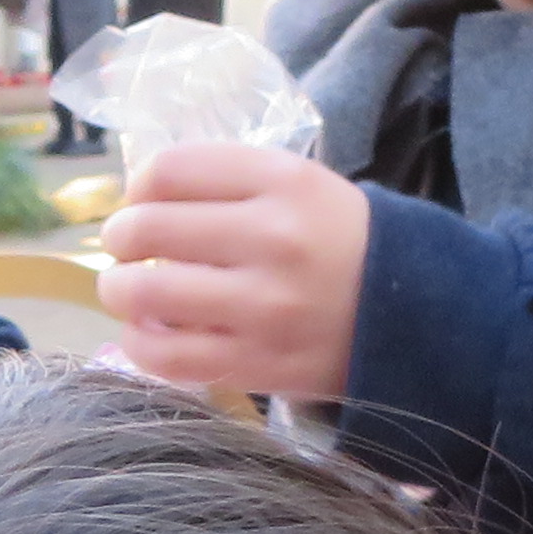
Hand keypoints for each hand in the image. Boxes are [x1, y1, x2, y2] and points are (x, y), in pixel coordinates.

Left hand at [99, 140, 370, 401]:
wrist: (415, 318)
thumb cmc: (342, 244)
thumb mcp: (302, 185)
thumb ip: (228, 181)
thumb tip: (136, 200)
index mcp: (286, 182)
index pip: (170, 169)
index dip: (139, 186)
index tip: (143, 201)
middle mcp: (274, 240)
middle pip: (146, 227)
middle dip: (119, 236)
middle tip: (126, 246)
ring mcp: (262, 307)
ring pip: (142, 293)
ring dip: (117, 290)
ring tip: (128, 289)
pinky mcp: (255, 364)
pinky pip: (163, 356)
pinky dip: (139, 342)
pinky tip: (150, 331)